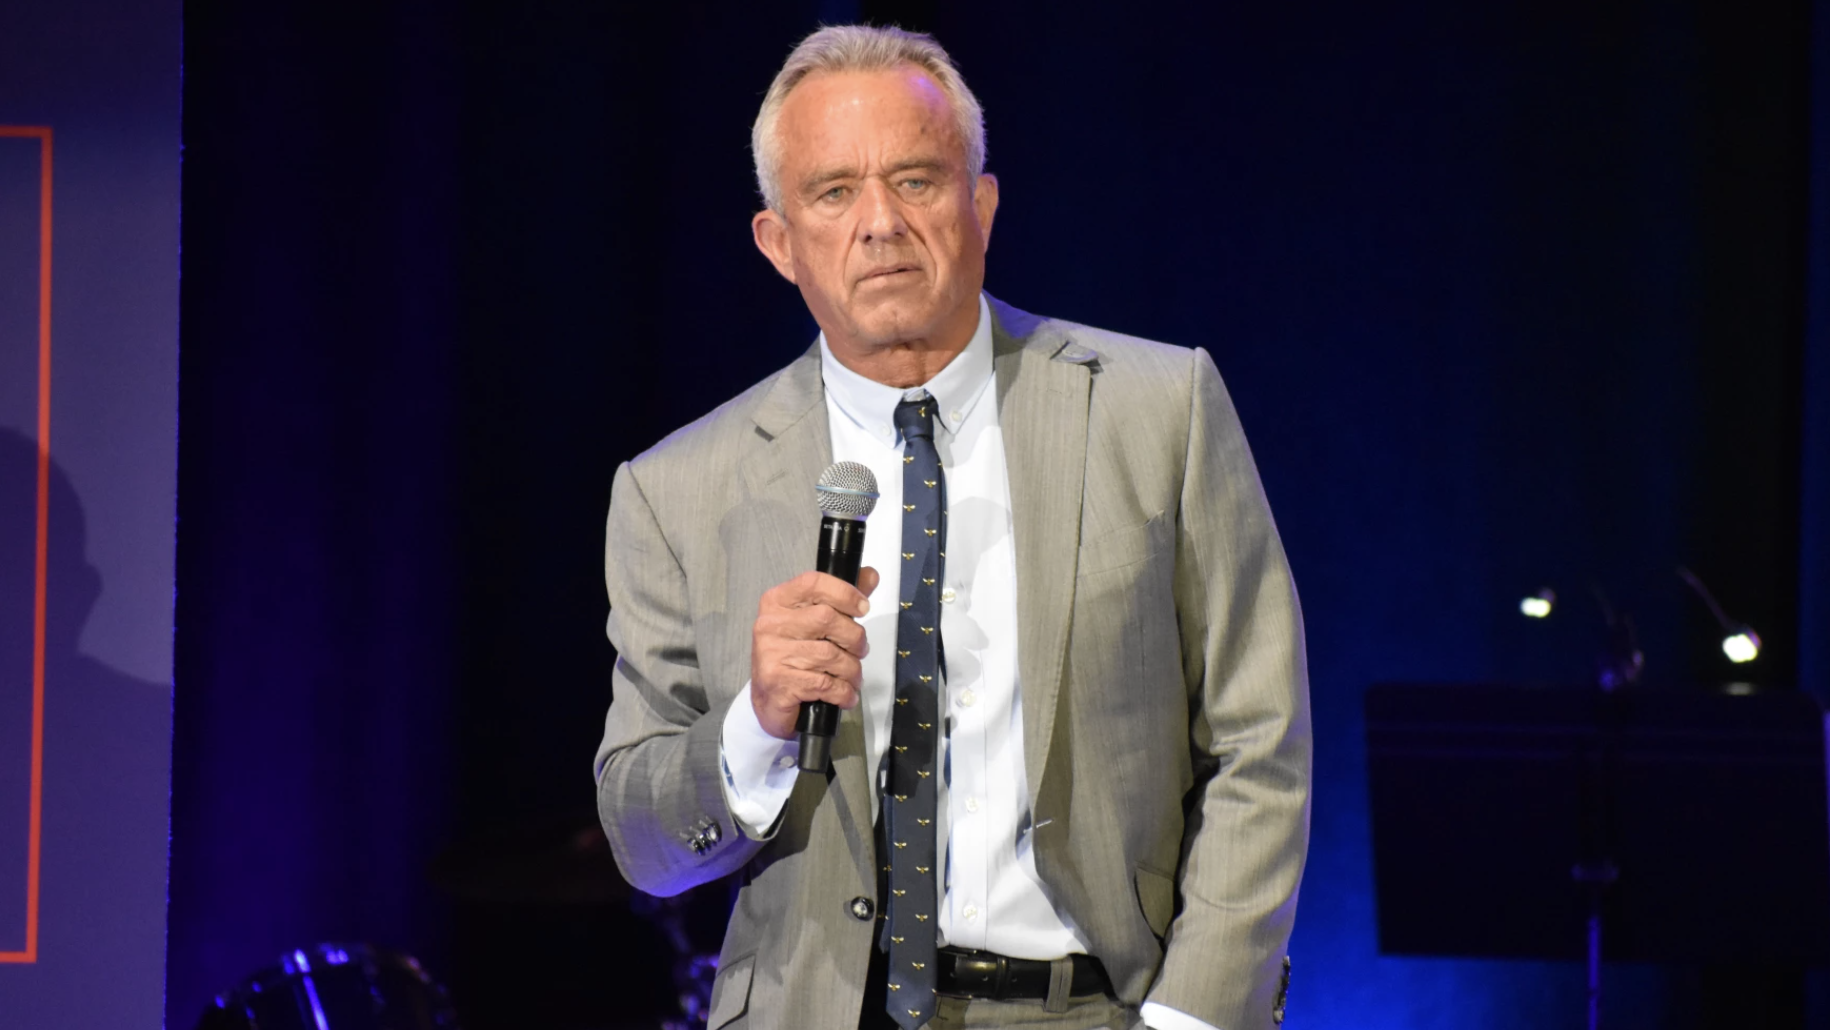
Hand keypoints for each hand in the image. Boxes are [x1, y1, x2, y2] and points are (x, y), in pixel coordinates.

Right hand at [750, 567, 880, 739]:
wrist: (769, 701)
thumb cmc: (794, 657)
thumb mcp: (814, 622)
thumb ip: (841, 599)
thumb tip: (870, 575)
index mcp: (778, 601)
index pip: (813, 583)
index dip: (844, 593)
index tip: (863, 608)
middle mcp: (770, 624)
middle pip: (827, 618)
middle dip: (854, 638)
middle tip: (860, 651)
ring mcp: (771, 654)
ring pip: (830, 655)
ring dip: (851, 670)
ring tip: (852, 677)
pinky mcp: (778, 682)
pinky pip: (825, 684)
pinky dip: (843, 692)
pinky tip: (846, 695)